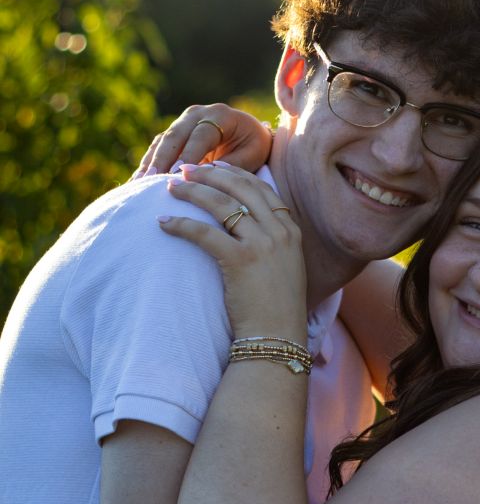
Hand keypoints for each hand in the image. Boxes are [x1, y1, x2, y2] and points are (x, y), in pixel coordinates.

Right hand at [135, 104, 273, 177]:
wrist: (249, 134)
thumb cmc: (254, 146)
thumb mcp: (252, 154)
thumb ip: (232, 164)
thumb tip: (205, 177)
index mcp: (220, 115)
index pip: (201, 135)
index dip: (189, 154)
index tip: (179, 174)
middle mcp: (197, 114)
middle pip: (175, 135)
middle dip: (162, 158)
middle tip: (152, 180)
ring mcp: (182, 122)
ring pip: (162, 141)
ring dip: (150, 163)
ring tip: (138, 184)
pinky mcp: (174, 134)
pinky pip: (157, 148)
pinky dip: (148, 165)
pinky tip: (137, 182)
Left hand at [158, 164, 305, 340]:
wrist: (278, 337)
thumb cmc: (277, 309)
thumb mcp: (285, 267)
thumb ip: (273, 243)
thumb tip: (247, 228)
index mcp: (291, 231)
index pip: (262, 189)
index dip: (236, 174)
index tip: (216, 166)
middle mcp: (279, 232)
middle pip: (240, 188)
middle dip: (209, 175)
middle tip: (185, 170)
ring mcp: (261, 245)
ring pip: (221, 204)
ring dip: (192, 191)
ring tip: (171, 188)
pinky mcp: (240, 260)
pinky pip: (203, 232)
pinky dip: (180, 225)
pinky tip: (163, 223)